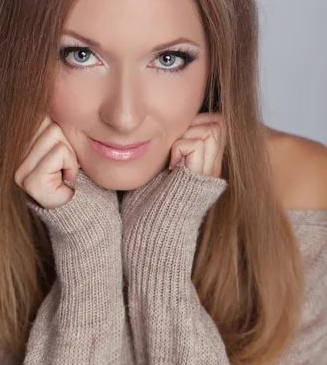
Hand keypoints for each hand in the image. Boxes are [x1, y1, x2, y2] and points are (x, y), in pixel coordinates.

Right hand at [14, 115, 80, 208]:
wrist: (76, 206)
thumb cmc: (69, 170)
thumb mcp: (59, 140)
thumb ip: (49, 121)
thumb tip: (47, 91)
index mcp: (15, 141)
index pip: (36, 112)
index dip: (57, 127)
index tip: (58, 149)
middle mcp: (11, 154)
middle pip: (48, 122)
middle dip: (65, 140)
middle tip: (63, 162)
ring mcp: (18, 169)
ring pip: (54, 133)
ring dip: (69, 153)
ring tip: (63, 170)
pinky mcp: (30, 181)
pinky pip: (59, 152)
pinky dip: (71, 164)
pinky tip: (65, 178)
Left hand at [120, 112, 227, 227]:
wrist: (149, 242)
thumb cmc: (146, 212)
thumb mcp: (159, 175)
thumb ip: (170, 154)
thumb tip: (167, 129)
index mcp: (203, 168)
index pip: (215, 125)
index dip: (196, 121)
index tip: (174, 137)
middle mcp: (211, 171)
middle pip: (218, 124)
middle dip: (194, 122)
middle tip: (173, 144)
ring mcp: (207, 176)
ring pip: (212, 129)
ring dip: (187, 133)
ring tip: (171, 156)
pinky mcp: (198, 181)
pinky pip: (197, 144)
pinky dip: (180, 145)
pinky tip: (170, 166)